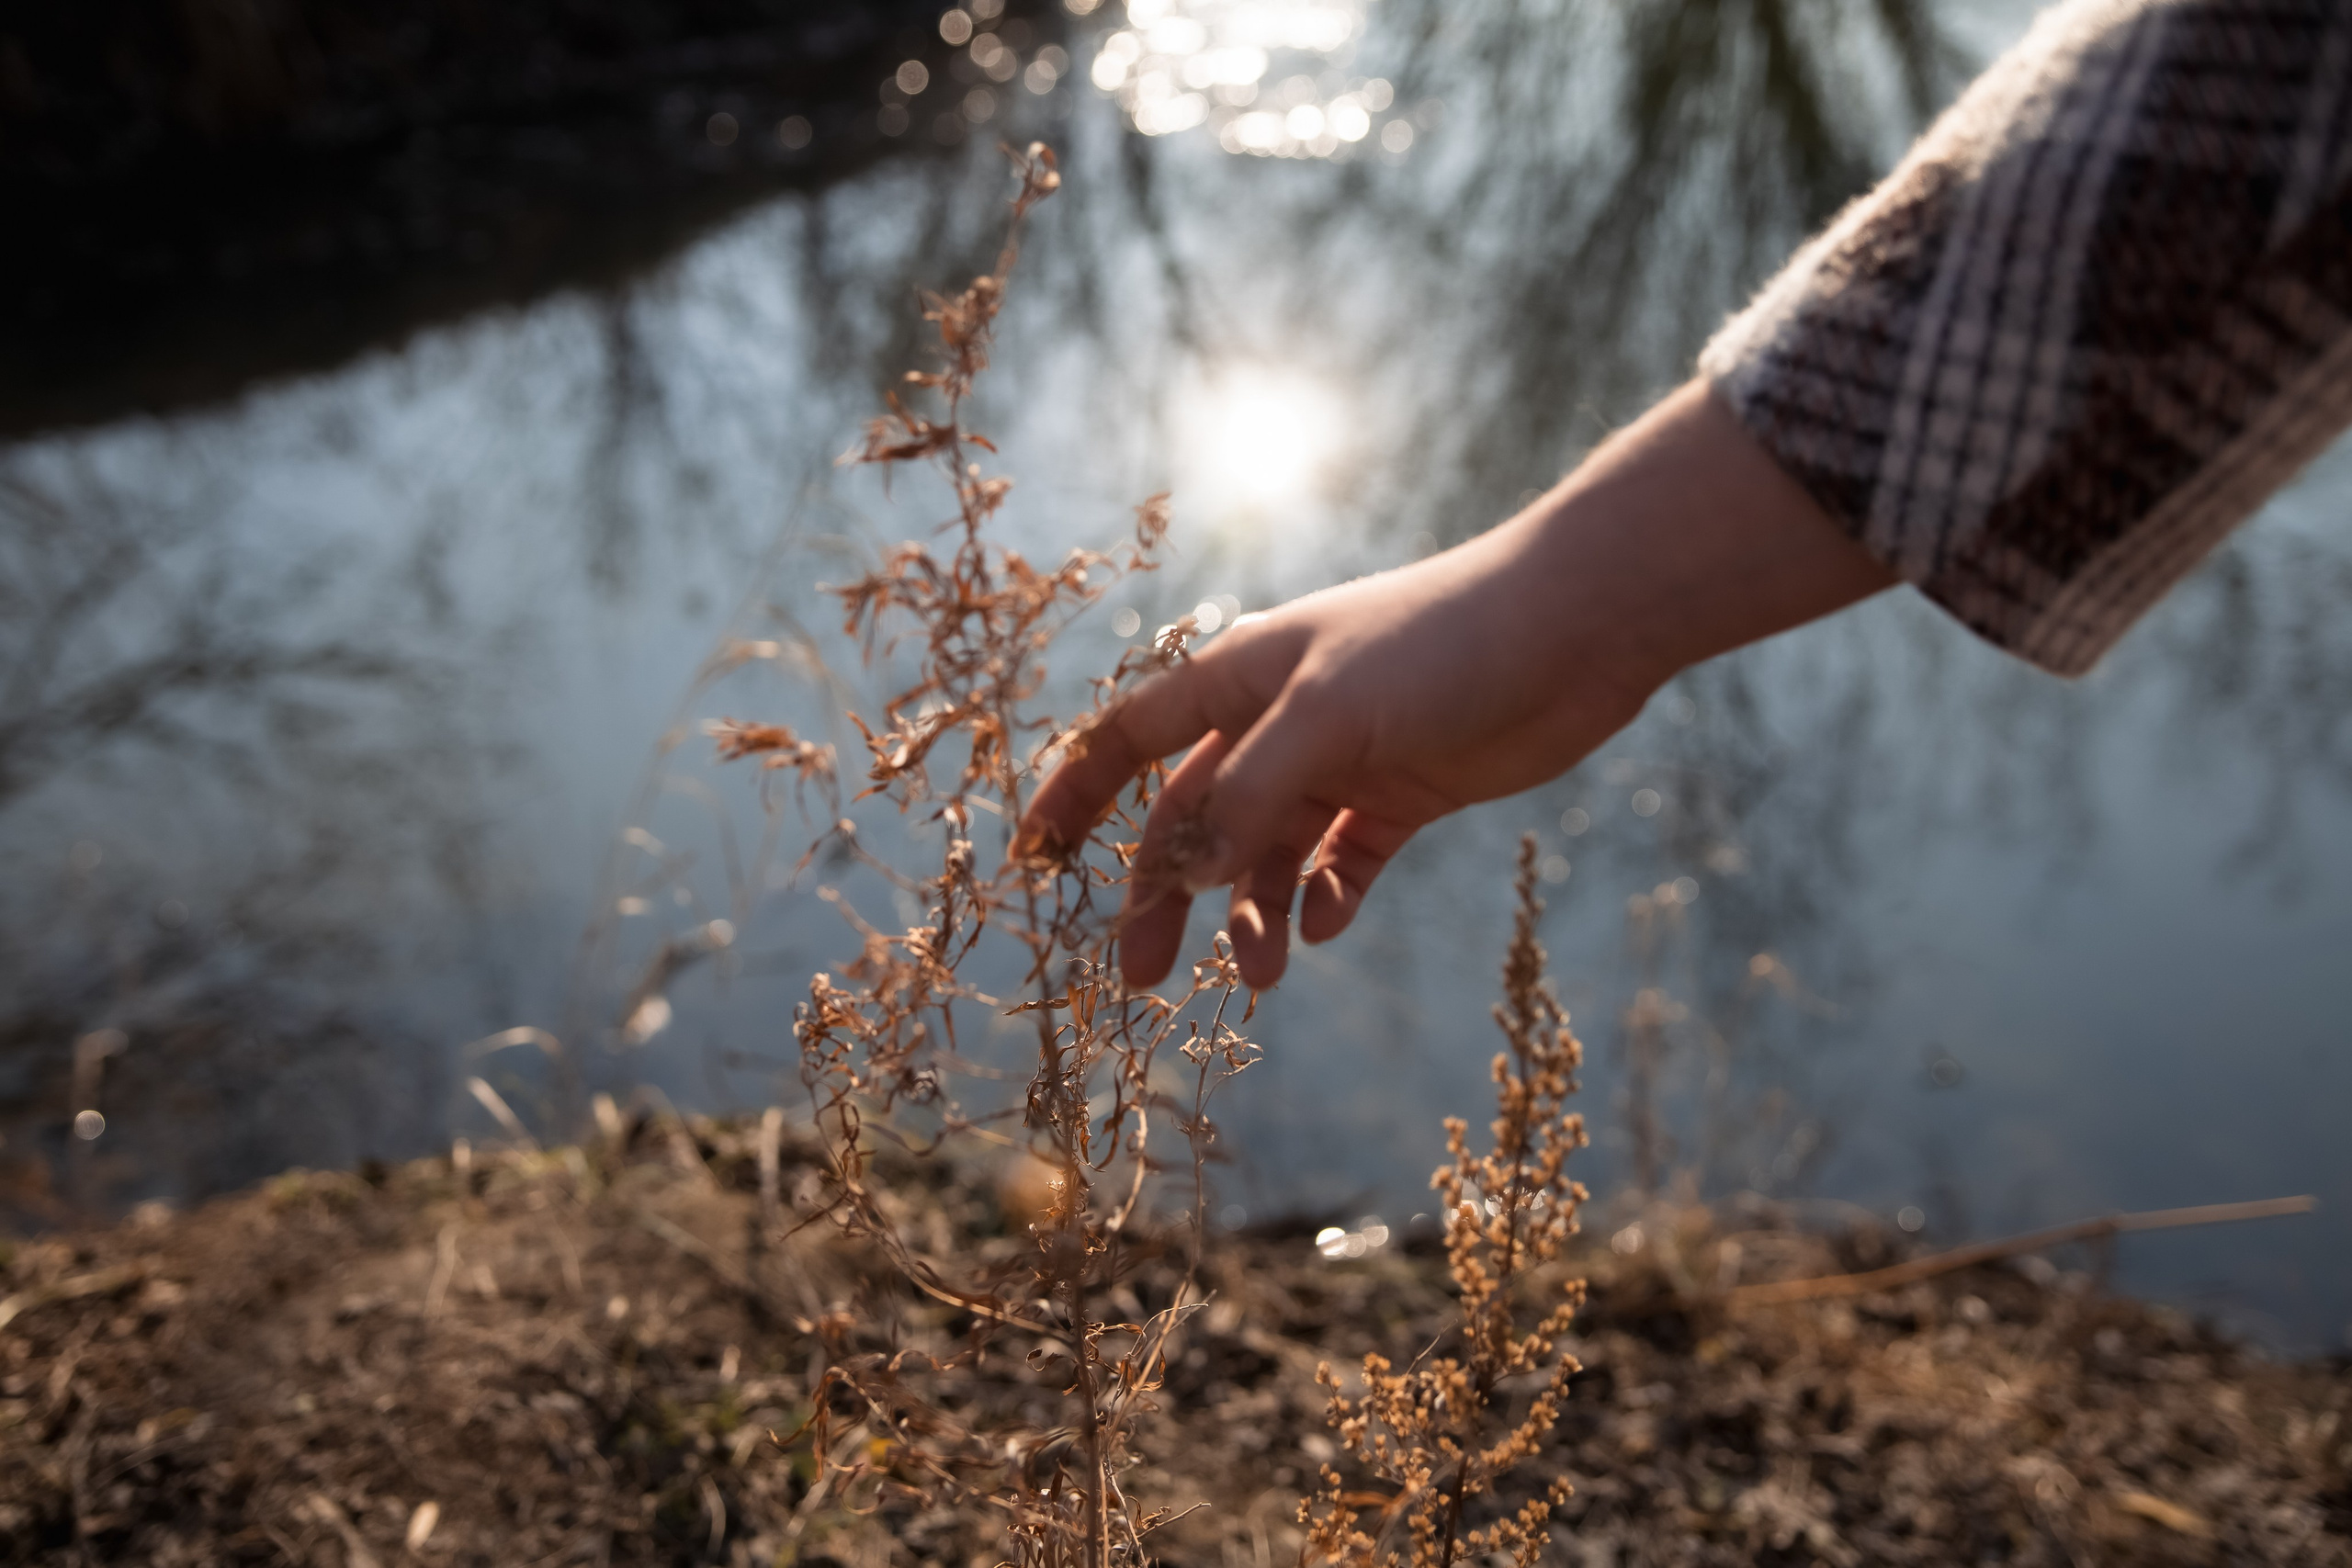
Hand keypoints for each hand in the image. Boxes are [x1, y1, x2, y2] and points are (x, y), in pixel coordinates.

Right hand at [1018, 381, 1894, 989]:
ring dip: (1254, 911)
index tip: (1038, 866)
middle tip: (1145, 979)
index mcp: (1238, 680)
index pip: (1129, 740)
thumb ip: (1249, 797)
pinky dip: (1327, 898)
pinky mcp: (1406, 791)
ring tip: (1264, 972)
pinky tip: (1329, 928)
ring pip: (1269, 851)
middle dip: (1163, 894)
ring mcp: (1343, 758)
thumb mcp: (1324, 718)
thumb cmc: (1440, 644)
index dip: (1076, 797)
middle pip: (1194, 817)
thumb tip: (1186, 876)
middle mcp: (1280, 721)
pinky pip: (1343, 860)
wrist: (1577, 626)